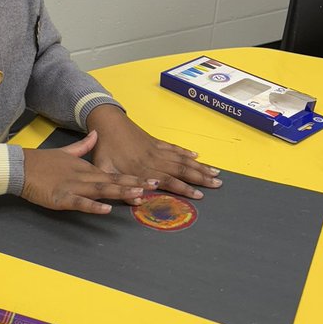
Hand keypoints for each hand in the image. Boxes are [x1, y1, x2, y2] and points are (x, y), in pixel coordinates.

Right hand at [21, 130, 147, 214]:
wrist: (21, 166)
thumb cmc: (42, 162)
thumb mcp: (66, 152)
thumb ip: (83, 146)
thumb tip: (96, 134)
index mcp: (86, 168)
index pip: (114, 174)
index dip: (133, 177)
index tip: (150, 180)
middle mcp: (83, 177)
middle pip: (113, 181)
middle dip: (135, 184)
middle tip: (155, 186)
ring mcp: (73, 187)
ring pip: (101, 190)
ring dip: (120, 192)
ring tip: (138, 195)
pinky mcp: (61, 197)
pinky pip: (80, 203)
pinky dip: (94, 206)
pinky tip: (107, 209)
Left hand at [86, 105, 221, 199]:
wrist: (106, 122)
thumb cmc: (104, 149)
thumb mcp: (104, 169)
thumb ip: (119, 187)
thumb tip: (137, 201)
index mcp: (142, 169)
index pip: (168, 181)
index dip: (184, 188)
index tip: (199, 195)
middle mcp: (153, 159)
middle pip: (181, 170)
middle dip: (201, 178)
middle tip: (218, 184)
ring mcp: (156, 149)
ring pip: (181, 159)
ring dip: (199, 166)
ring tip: (215, 173)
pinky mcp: (155, 141)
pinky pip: (174, 148)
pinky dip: (186, 153)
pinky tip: (197, 157)